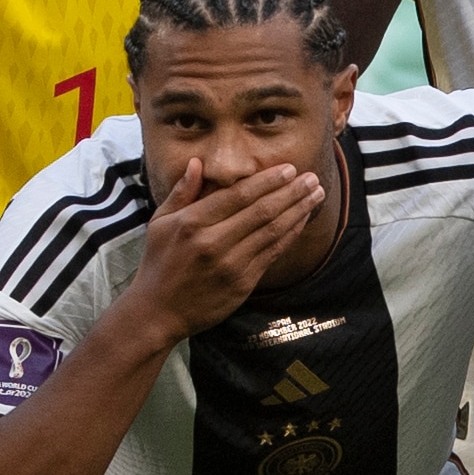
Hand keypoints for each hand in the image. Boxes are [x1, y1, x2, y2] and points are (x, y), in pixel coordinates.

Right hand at [127, 160, 326, 343]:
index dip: (268, 180)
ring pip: (273, 231)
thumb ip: (182, 192)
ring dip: (299, 210)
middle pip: (262, 210)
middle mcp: (212, 242)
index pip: (238, 195)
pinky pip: (273, 252)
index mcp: (191, 223)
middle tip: (312, 177)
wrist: (157, 312)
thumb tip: (198, 162)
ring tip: (316, 194)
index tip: (289, 168)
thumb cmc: (159, 262)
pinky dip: (291, 234)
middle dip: (291, 192)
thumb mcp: (159, 223)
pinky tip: (303, 220)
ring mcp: (230, 264)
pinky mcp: (243, 283)